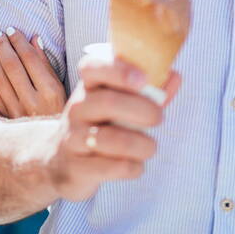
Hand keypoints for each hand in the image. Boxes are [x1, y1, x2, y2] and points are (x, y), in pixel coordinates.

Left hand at [0, 28, 66, 117]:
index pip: (30, 58)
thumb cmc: (59, 109)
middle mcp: (33, 102)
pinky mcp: (6, 118)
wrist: (52, 141)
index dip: (19, 41)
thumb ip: (45, 62)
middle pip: (12, 66)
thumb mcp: (59, 86)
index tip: (12, 30)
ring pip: (0, 78)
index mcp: (50, 91)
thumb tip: (34, 38)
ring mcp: (17, 112)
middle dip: (3, 46)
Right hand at [42, 51, 179, 201]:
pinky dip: (133, 167)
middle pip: (108, 102)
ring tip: (150, 147)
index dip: (118, 70)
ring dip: (141, 144)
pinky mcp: (77, 167)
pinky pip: (111, 167)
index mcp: (88, 86)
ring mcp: (73, 137)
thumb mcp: (117, 102)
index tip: (143, 79)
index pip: (92, 67)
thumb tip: (174, 76)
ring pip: (110, 139)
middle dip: (142, 110)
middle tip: (159, 118)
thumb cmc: (98, 124)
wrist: (60, 161)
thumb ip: (147, 91)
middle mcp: (77, 108)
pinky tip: (135, 165)